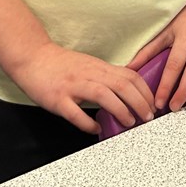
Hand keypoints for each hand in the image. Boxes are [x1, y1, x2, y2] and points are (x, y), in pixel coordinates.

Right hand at [7, 42, 154, 134]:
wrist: (33, 57)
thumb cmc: (62, 64)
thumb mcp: (90, 65)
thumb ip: (106, 77)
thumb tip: (127, 93)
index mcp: (99, 67)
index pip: (130, 76)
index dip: (145, 91)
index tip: (152, 104)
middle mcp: (89, 74)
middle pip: (122, 85)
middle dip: (140, 102)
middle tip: (147, 117)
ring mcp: (73, 86)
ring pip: (103, 95)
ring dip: (120, 110)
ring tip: (129, 122)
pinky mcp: (57, 98)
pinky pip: (75, 112)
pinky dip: (87, 123)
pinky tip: (95, 129)